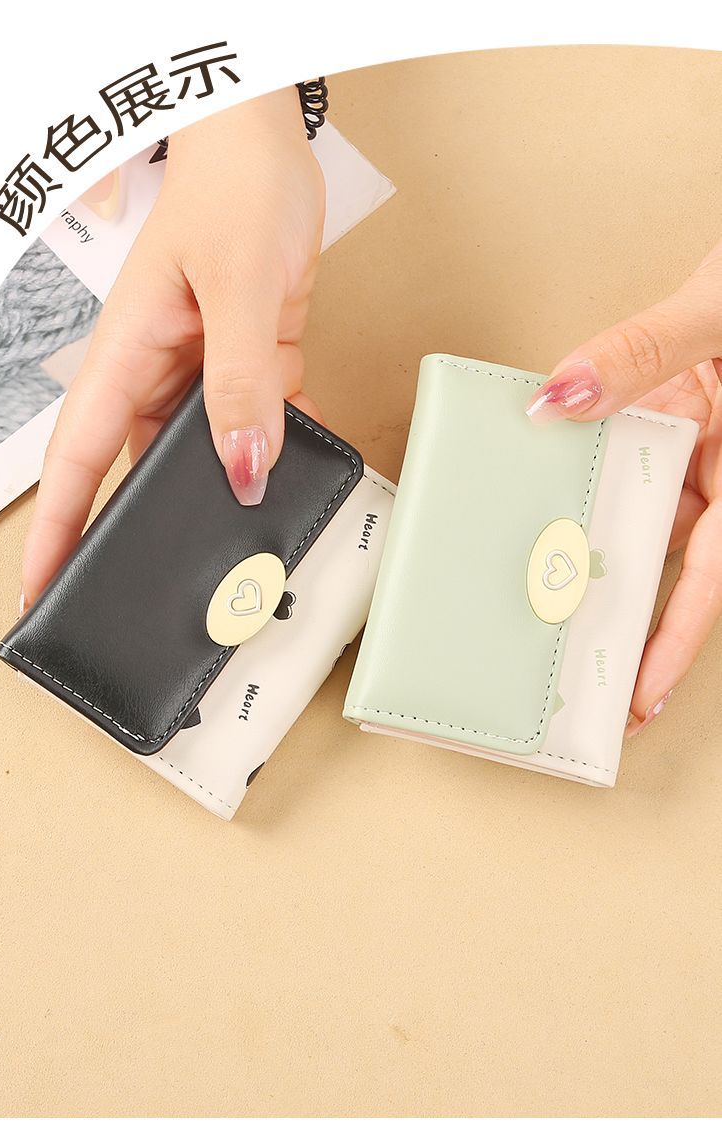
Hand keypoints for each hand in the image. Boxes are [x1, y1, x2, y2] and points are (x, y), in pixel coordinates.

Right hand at [21, 87, 324, 609]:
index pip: (79, 459)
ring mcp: (202, 370)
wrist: (271, 147)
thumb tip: (243, 463)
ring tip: (249, 532)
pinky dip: (281, 438)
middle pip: (139, 467)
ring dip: (227, 481)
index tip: (41, 587)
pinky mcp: (246, 362)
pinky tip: (305, 456)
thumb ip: (240, 381)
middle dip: (148, 524)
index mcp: (126, 354)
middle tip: (161, 585)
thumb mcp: (237, 288)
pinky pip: (259, 419)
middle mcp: (157, 370)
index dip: (56, 528)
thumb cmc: (233, 189)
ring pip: (207, 449)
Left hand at [525, 242, 721, 735]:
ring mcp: (692, 439)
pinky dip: (579, 470)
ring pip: (634, 506)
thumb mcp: (718, 315)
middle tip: (560, 665)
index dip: (673, 643)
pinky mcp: (669, 410)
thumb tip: (560, 397)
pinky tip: (535, 482)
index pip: (709, 576)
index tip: (639, 697)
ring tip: (525, 587)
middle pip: (664, 556)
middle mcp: (719, 464)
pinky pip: (618, 452)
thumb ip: (644, 352)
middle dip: (617, 611)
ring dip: (583, 536)